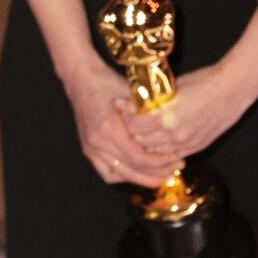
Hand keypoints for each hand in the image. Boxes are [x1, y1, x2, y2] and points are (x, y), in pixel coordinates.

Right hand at [60, 55, 171, 187]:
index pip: (139, 159)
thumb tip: (172, 134)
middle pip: (131, 171)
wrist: (81, 79)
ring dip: (140, 178)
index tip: (176, 159)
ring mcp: (90, 147)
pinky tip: (137, 172)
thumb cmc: (108, 83)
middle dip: (156, 174)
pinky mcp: (87, 148)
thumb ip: (150, 117)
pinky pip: (106, 171)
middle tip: (174, 170)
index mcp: (110, 130)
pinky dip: (123, 175)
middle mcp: (98, 143)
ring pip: (118, 175)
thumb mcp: (134, 96)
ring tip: (159, 175)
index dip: (160, 163)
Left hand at [123, 60, 257, 162]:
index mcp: (166, 115)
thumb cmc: (201, 82)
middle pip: (141, 142)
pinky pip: (172, 155)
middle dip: (133, 133)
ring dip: (146, 143)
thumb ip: (146, 99)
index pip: (134, 127)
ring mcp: (187, 142)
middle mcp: (175, 133)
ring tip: (143, 131)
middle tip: (129, 122)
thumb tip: (121, 102)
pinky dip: (162, 150)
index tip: (123, 112)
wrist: (233, 90)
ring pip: (155, 152)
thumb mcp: (169, 86)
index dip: (126, 120)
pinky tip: (160, 139)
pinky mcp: (197, 147)